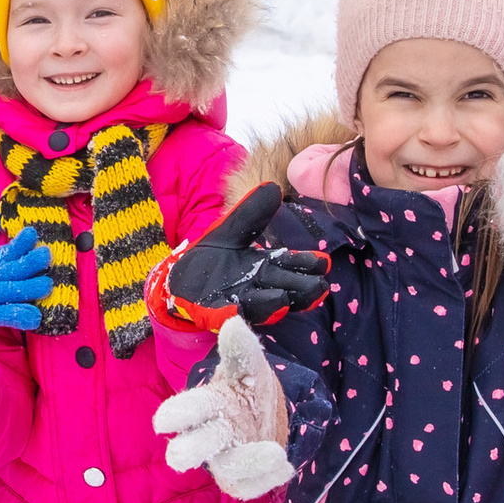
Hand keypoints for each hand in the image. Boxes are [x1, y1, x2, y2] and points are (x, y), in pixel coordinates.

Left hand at [0, 205, 53, 328]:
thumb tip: (1, 206)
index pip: (13, 251)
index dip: (23, 243)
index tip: (32, 231)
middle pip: (19, 271)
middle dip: (33, 265)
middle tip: (46, 255)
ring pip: (16, 291)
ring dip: (31, 289)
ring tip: (46, 282)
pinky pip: (2, 315)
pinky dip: (19, 317)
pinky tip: (35, 317)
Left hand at [148, 183, 328, 329]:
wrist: (180, 277)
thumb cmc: (213, 256)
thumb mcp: (231, 229)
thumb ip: (251, 213)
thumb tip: (273, 187)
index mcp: (265, 266)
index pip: (290, 264)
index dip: (306, 264)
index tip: (323, 262)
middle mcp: (258, 287)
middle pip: (285, 288)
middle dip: (301, 289)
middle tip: (319, 288)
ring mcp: (238, 301)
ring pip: (261, 305)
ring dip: (273, 304)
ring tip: (285, 300)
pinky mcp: (216, 313)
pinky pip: (228, 315)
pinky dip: (235, 314)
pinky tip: (239, 312)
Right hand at [153, 317, 292, 496]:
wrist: (267, 417)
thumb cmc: (247, 389)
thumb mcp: (248, 366)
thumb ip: (240, 350)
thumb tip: (233, 324)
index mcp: (205, 405)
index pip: (185, 409)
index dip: (175, 415)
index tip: (164, 421)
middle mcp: (207, 436)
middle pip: (189, 449)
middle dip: (189, 450)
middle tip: (182, 455)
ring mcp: (222, 460)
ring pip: (225, 470)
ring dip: (248, 462)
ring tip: (276, 452)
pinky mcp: (240, 480)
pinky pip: (248, 487)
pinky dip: (267, 477)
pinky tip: (284, 464)